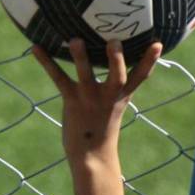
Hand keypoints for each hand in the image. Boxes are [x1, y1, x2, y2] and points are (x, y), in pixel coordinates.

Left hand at [32, 39, 160, 170]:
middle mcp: (108, 95)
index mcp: (122, 95)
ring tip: (75, 40)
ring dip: (81, 57)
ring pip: (86, 75)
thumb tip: (112, 60)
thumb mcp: (114, 105)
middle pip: (117, 75)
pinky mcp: (72, 100)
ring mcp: (89, 98)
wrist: (91, 155)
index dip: (150, 61)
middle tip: (114, 41)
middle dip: (117, 59)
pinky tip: (35, 47)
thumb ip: (114, 86)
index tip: (158, 43)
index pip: (141, 76)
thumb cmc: (101, 126)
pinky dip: (46, 61)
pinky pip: (59, 78)